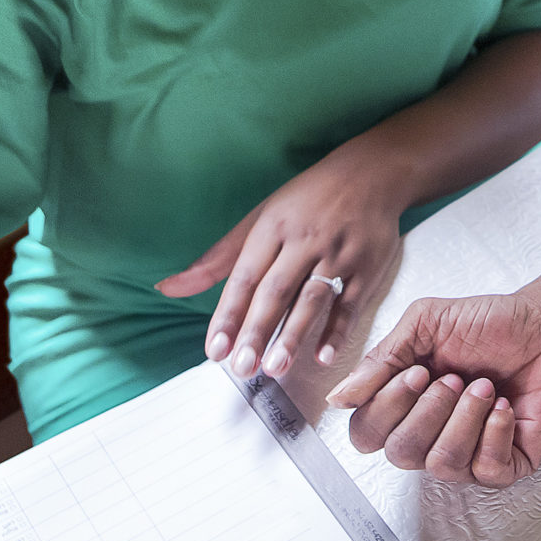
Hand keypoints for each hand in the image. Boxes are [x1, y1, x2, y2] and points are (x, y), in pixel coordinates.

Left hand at [158, 149, 407, 380]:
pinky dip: (338, 330)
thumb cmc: (308, 200)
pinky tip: (323, 355)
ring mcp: (338, 253)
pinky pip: (350, 303)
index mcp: (273, 227)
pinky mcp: (367, 266)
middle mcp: (304, 240)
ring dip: (294, 335)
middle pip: (276, 291)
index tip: (215, 350)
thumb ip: (217, 259)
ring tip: (276, 367)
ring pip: (312, 299)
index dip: (228, 315)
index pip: (245, 277)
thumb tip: (169, 288)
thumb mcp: (259, 218)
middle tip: (242, 367)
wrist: (371, 173)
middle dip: (257, 331)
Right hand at [330, 290, 540, 484]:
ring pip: (442, 465)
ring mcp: (469, 454)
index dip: (387, 407)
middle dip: (429, 411)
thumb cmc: (491, 323)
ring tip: (484, 386)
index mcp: (405, 405)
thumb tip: (338, 399)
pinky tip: (505, 406)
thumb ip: (381, 361)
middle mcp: (431, 435)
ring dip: (464, 419)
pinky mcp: (508, 463)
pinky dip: (495, 433)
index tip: (417, 371)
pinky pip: (486, 471)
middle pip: (400, 454)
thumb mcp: (425, 325)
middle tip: (456, 377)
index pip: (367, 434)